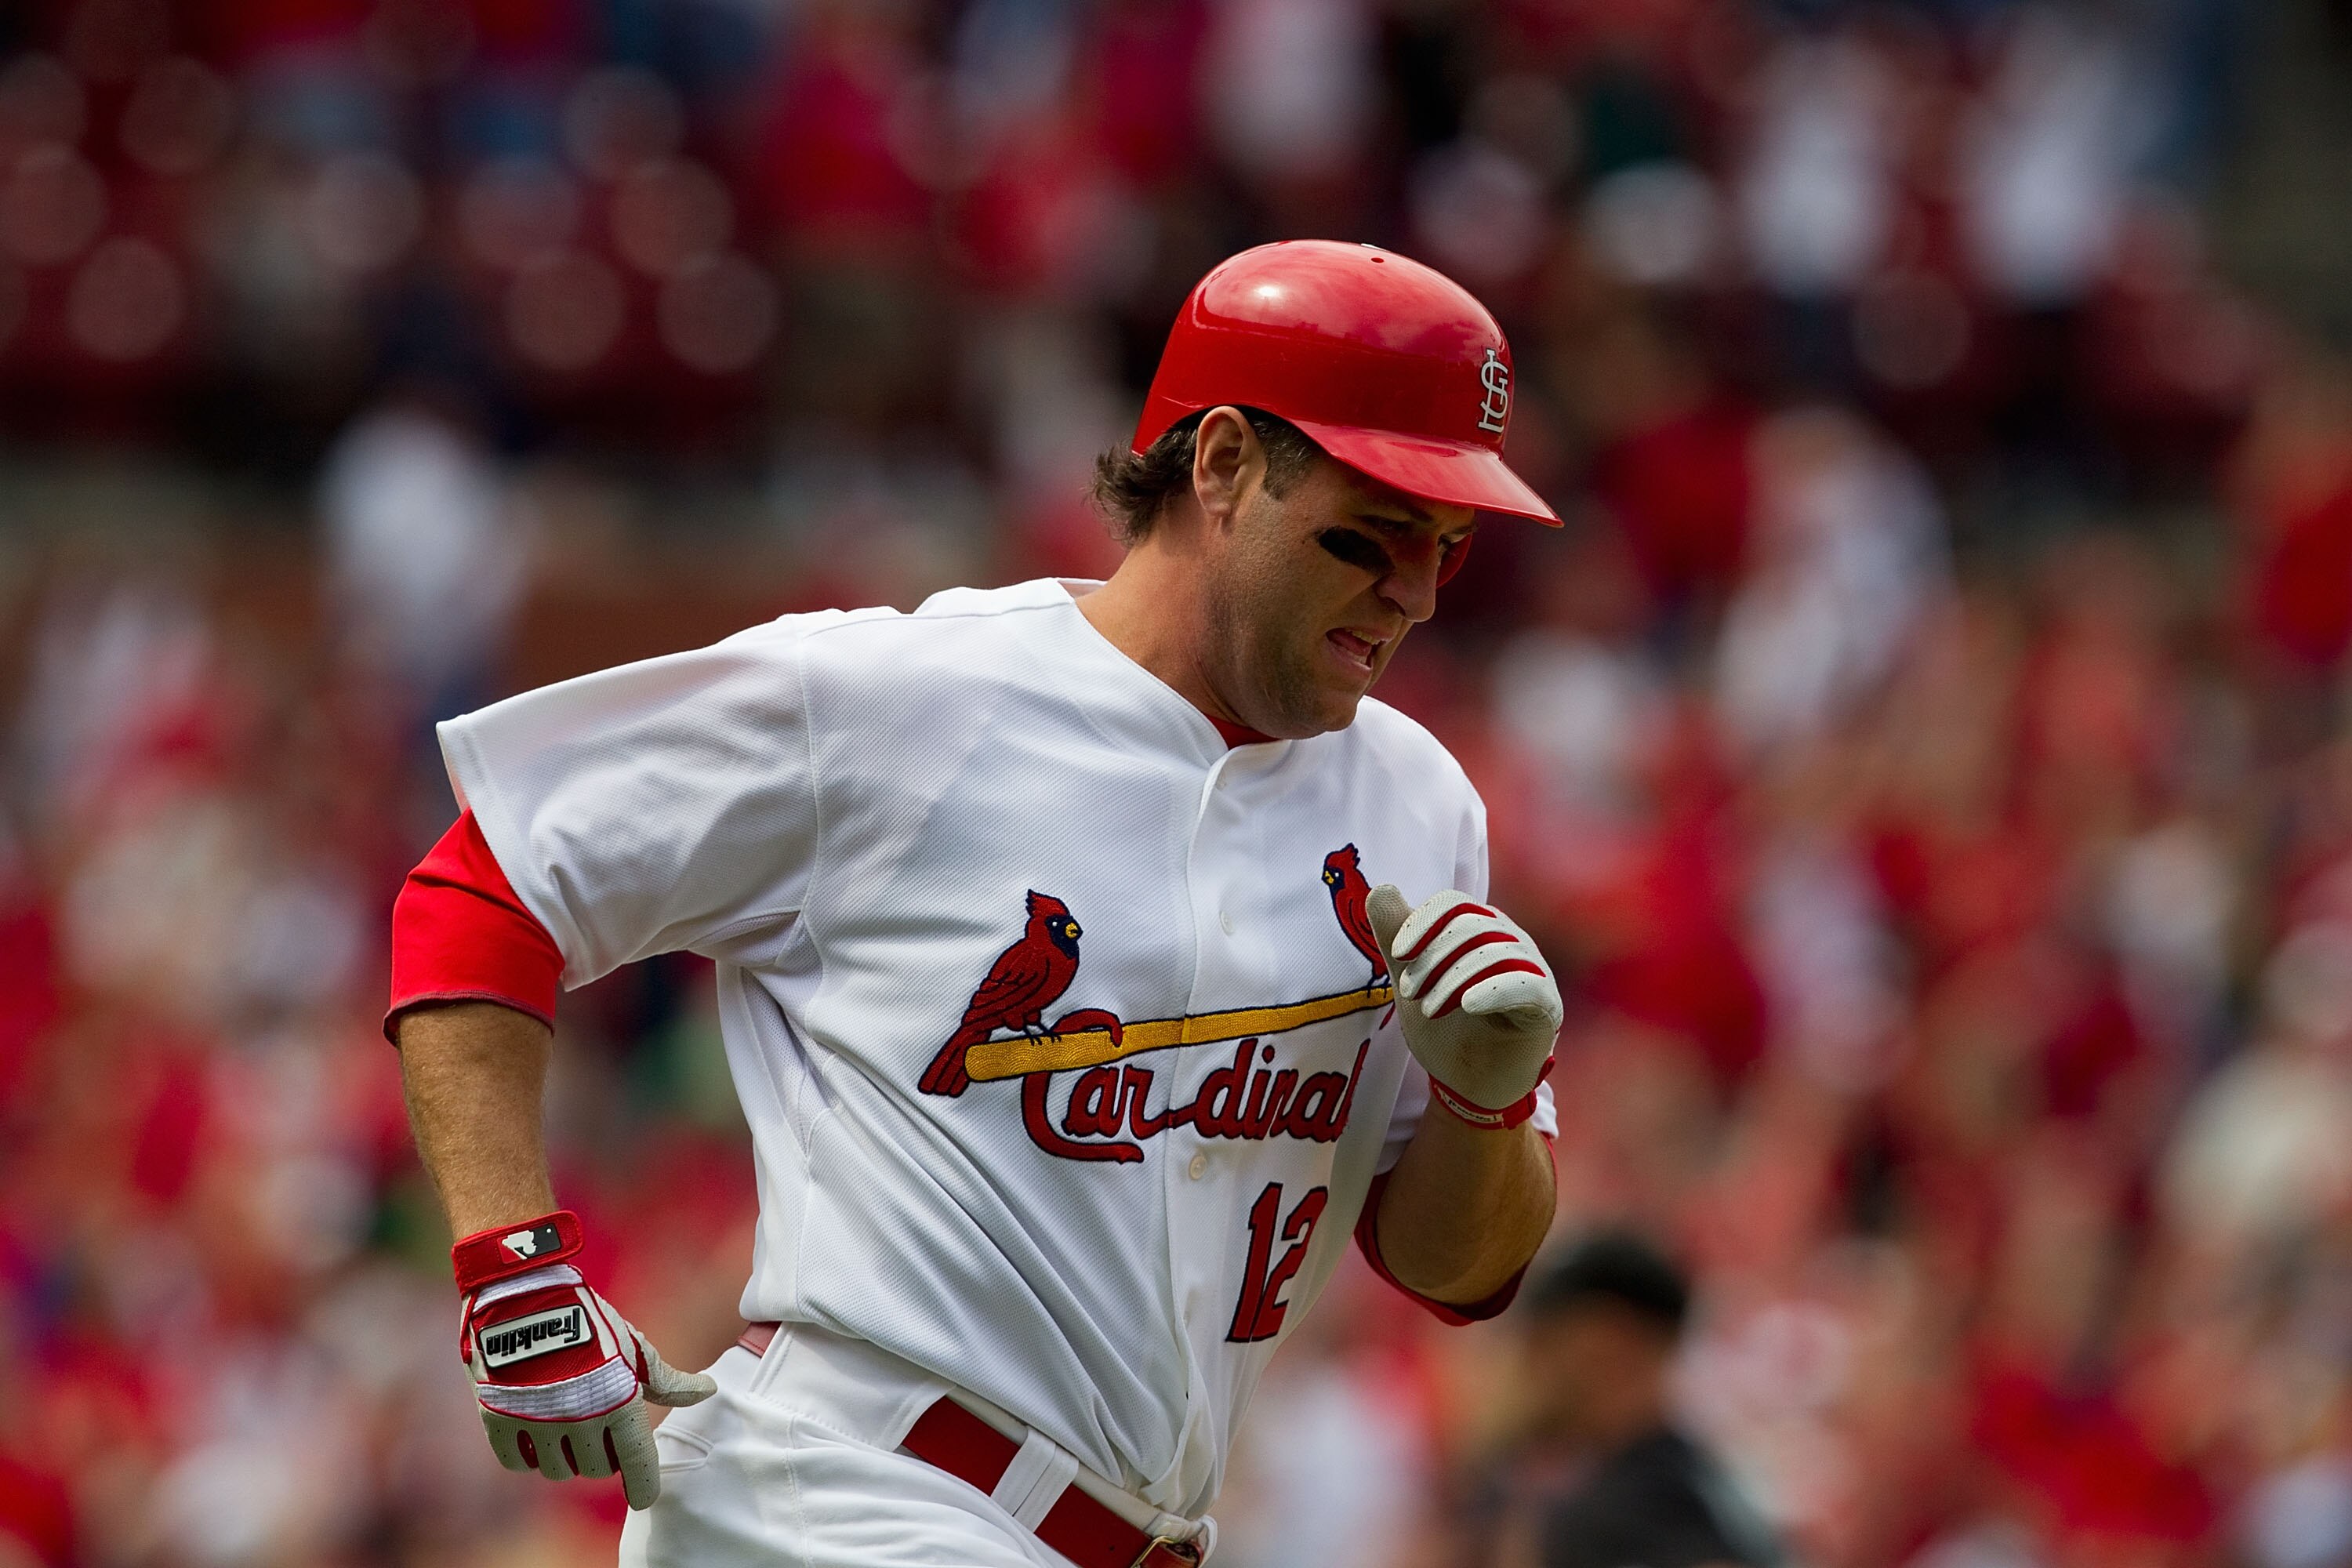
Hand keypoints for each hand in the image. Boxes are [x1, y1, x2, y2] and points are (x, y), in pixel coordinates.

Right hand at [454, 1214, 715, 1509]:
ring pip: (557, 1470)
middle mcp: (580, 1421)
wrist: (526, 1297)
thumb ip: (667, 1382)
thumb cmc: (590, 1323)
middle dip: (600, 1454)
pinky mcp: (500, 1421)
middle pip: (596, 1469)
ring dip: (564, 1455)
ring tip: (564, 1425)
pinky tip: (534, 1432)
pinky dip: (528, 1455)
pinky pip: (518, 1463)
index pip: (637, 1464)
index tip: (644, 1497)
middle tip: (596, 1428)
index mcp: (619, 1404)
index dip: (643, 1485)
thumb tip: (708, 1391)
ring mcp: (537, 1424)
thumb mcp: (634, 1350)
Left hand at [1367, 886, 1561, 1125]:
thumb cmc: (1444, 1029)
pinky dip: (1494, 990)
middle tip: (1409, 993)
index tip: (1398, 954)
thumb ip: (1394, 937)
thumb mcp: (1410, 981)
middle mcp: (1510, 942)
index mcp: (1479, 929)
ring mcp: (1533, 971)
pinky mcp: (1547, 1006)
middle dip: (1432, 956)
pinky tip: (1468, 1005)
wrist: (1468, 1086)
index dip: (1423, 921)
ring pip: (1496, 952)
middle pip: (1472, 924)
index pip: (1453, 903)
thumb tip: (1381, 889)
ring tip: (1429, 1010)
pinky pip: (1527, 984)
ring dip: (1453, 978)